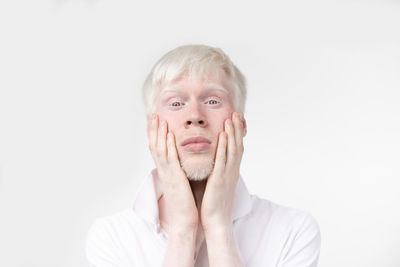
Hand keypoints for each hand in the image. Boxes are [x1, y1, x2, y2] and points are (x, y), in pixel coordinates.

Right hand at [148, 114, 198, 232]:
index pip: (157, 149)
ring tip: (160, 119)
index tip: (156, 121)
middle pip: (155, 146)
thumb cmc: (185, 201)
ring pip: (160, 150)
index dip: (155, 135)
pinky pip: (170, 159)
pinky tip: (169, 135)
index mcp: (165, 171)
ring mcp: (167, 174)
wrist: (184, 218)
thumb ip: (178, 169)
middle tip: (154, 115)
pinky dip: (168, 146)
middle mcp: (163, 171)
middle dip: (154, 130)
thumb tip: (181, 159)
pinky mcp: (174, 178)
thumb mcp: (179, 181)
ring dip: (159, 134)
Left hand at [200, 112, 244, 230]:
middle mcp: (232, 171)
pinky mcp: (220, 180)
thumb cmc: (215, 203)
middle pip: (237, 146)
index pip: (236, 149)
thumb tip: (215, 162)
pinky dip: (223, 147)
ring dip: (232, 133)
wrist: (216, 220)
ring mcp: (227, 175)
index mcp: (231, 172)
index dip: (237, 134)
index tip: (235, 120)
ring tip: (230, 118)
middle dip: (236, 129)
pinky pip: (222, 161)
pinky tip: (222, 136)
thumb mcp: (218, 183)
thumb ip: (218, 171)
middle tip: (236, 113)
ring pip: (232, 150)